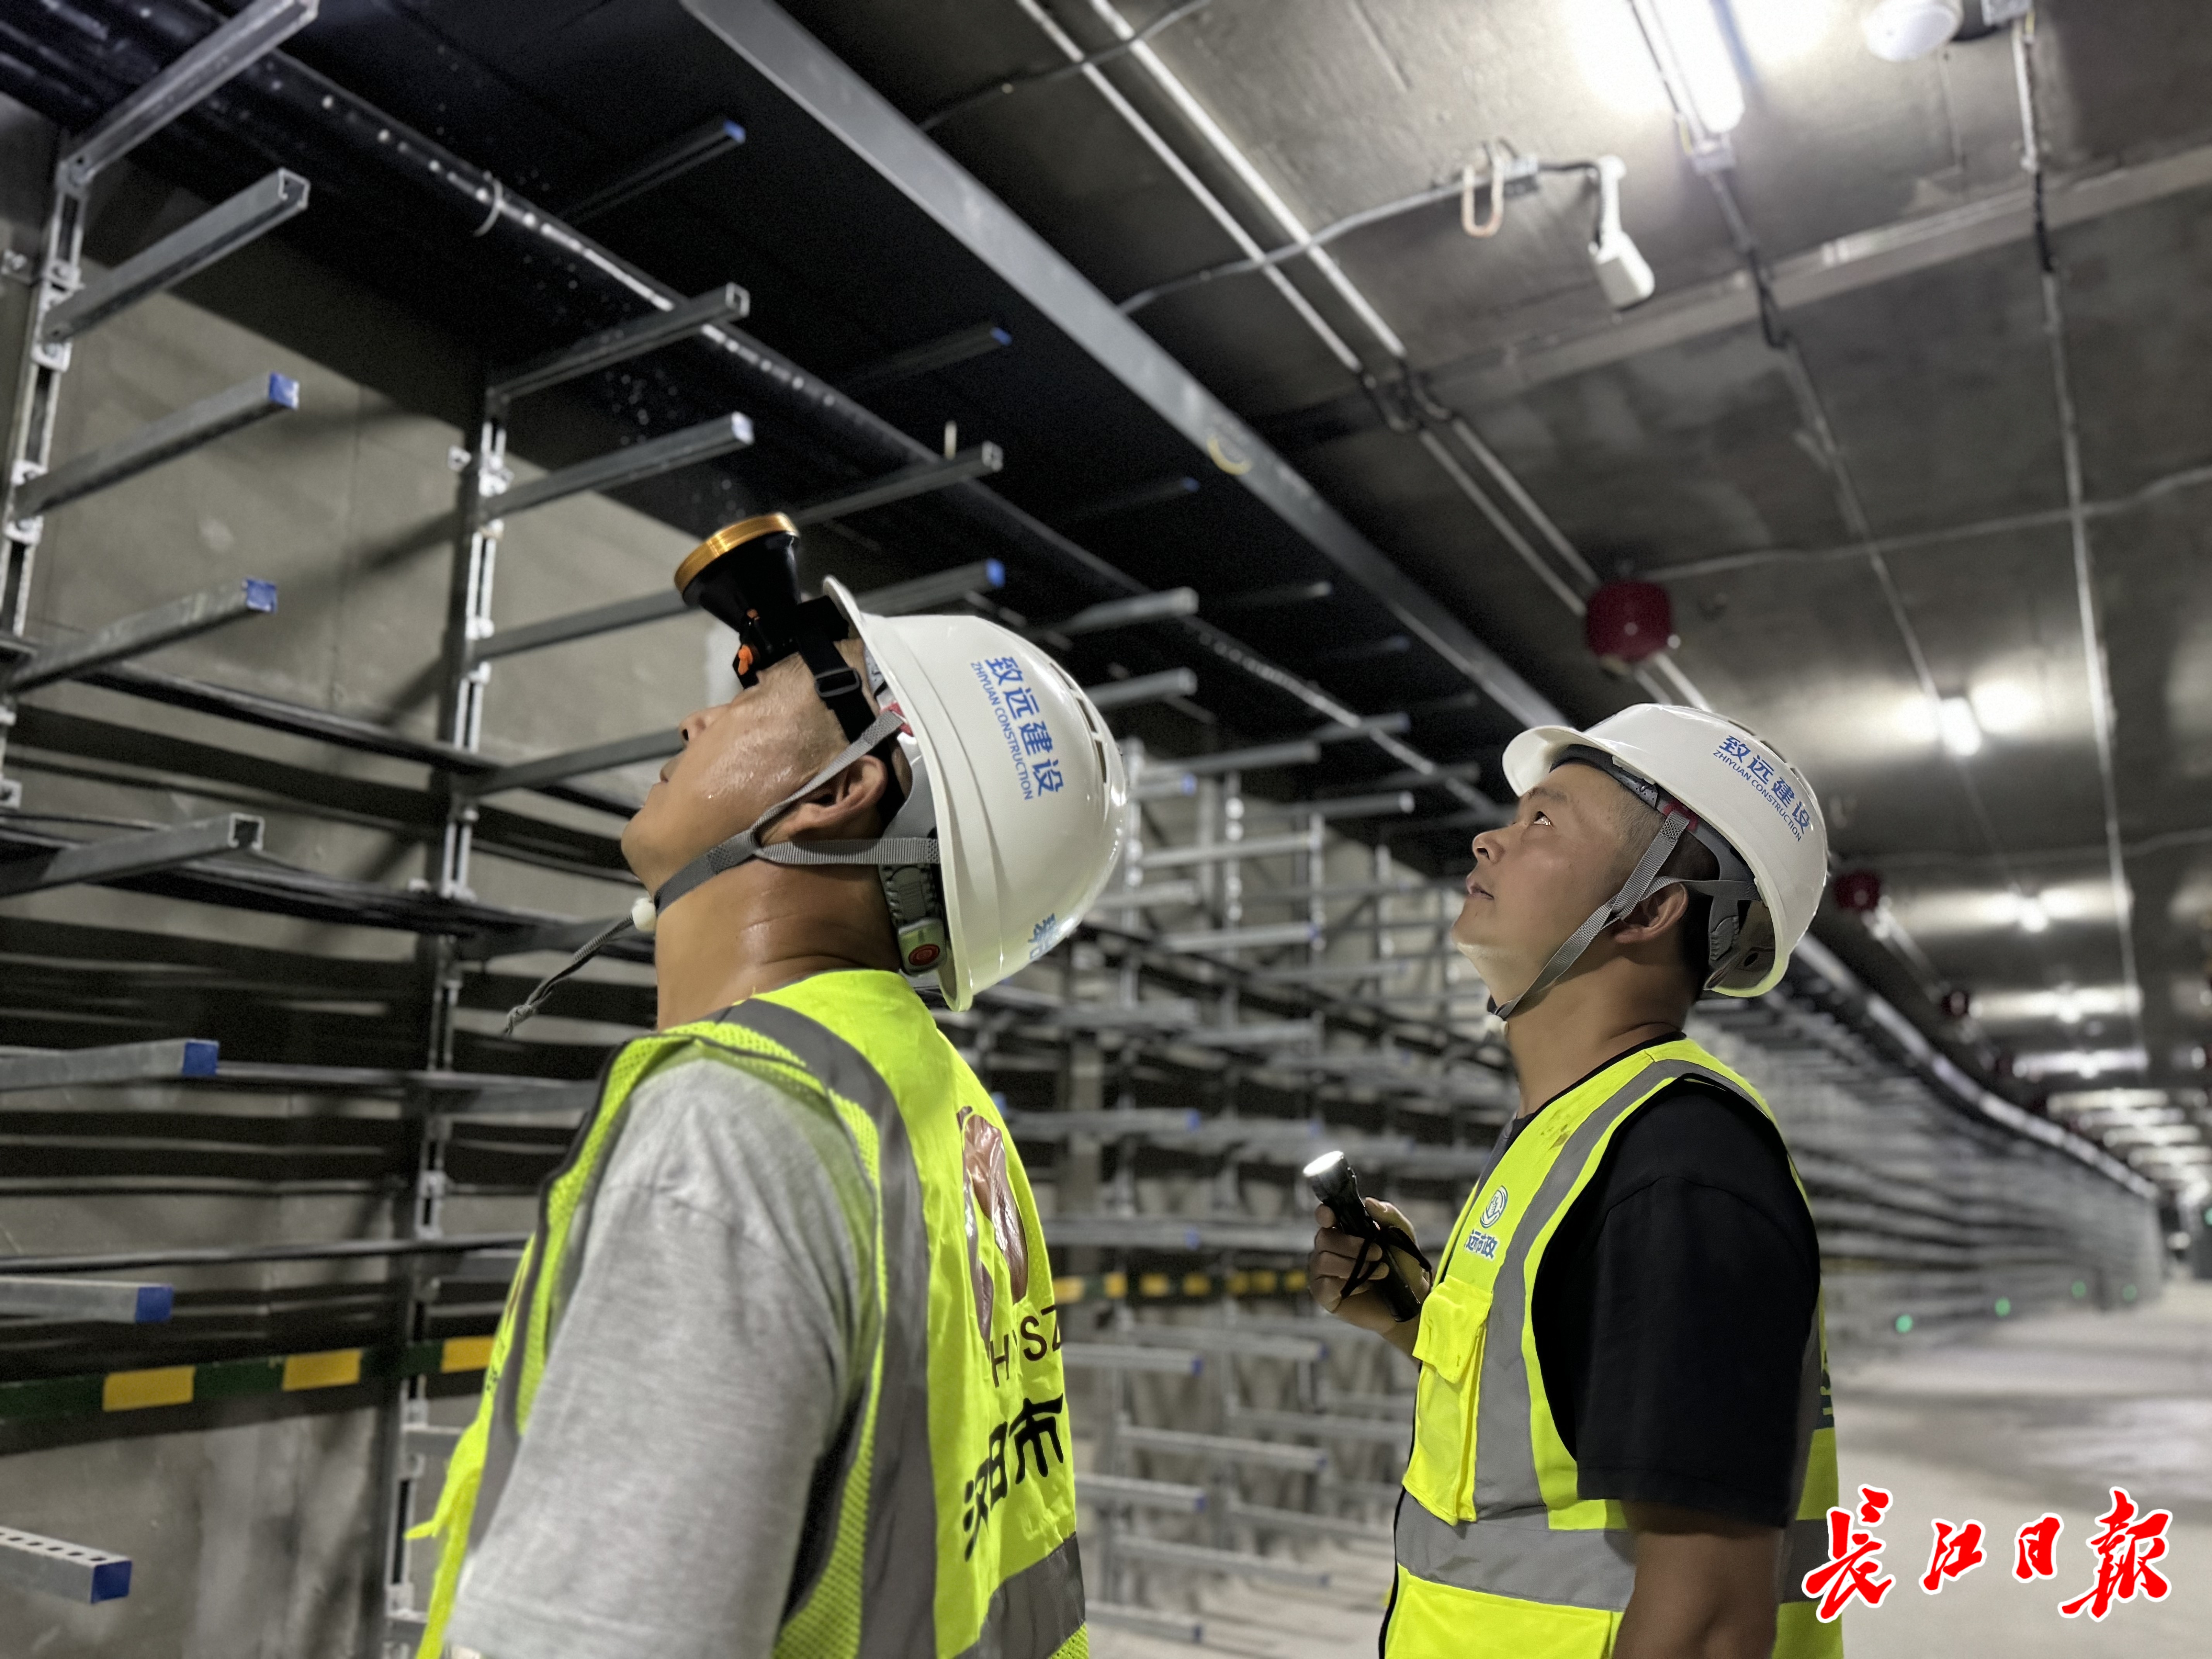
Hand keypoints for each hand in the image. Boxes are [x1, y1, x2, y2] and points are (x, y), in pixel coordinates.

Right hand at [1308, 1198, 1429, 1346]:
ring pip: (1323, 1261)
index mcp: (1344, 1230)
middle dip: (1352, 1246)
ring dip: (1353, 1266)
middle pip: (1324, 1238)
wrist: (1409, 1302)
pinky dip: (1347, 1284)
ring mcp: (1324, 1272)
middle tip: (1379, 1253)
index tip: (1331, 1217)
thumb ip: (1389, 1216)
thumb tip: (1368, 1202)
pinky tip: (1364, 1287)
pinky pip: (1324, 1285)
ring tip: (1379, 1272)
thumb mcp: (1402, 1237)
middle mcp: (1328, 1249)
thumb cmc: (1403, 1267)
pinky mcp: (1325, 1295)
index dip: (1324, 1214)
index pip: (1324, 1216)